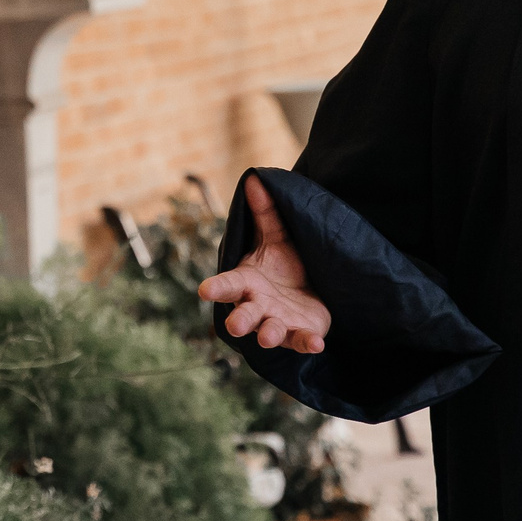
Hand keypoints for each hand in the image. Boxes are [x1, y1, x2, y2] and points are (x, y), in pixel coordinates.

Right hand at [199, 175, 331, 353]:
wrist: (309, 292)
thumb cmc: (284, 266)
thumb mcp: (276, 238)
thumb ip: (265, 213)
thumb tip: (254, 178)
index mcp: (247, 283)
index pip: (228, 285)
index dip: (217, 288)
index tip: (204, 291)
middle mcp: (258, 306)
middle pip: (244, 314)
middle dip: (240, 319)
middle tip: (235, 325)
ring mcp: (277, 322)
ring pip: (269, 332)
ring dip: (268, 334)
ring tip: (267, 336)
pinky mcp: (299, 333)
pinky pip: (301, 340)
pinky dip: (307, 342)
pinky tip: (317, 343)